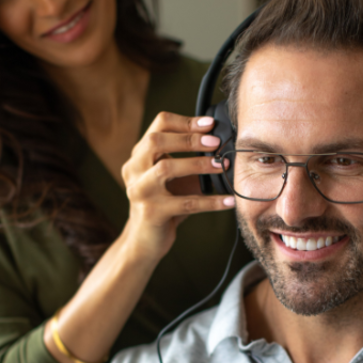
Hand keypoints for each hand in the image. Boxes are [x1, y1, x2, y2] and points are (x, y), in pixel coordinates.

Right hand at [120, 112, 233, 264]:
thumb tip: (222, 145)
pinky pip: (185, 203)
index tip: (209, 124)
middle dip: (188, 139)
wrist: (144, 240)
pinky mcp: (151, 213)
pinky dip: (210, 201)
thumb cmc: (163, 204)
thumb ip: (188, 159)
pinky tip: (228, 200)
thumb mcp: (172, 178)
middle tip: (215, 142)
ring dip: (197, 164)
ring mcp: (140, 191)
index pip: (158, 126)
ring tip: (221, 165)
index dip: (185, 121)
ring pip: (166, 168)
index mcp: (139, 156)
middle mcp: (134, 170)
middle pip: (156, 141)